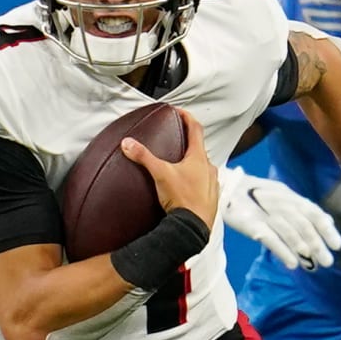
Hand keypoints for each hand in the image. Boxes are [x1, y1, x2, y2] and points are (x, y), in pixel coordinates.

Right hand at [121, 110, 218, 225]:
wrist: (193, 227)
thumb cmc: (182, 199)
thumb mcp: (160, 174)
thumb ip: (143, 157)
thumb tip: (128, 144)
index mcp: (199, 158)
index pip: (196, 129)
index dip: (188, 117)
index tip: (180, 112)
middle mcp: (209, 168)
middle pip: (200, 149)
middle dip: (188, 143)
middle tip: (178, 139)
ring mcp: (212, 183)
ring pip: (203, 167)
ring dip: (192, 163)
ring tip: (179, 165)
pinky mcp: (211, 198)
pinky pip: (204, 183)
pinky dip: (196, 180)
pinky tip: (186, 187)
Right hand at [220, 166, 340, 269]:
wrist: (224, 186)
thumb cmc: (256, 194)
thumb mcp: (282, 196)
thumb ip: (304, 209)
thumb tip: (328, 221)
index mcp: (289, 196)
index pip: (313, 212)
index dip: (326, 229)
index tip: (338, 245)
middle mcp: (280, 203)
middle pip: (303, 224)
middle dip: (317, 243)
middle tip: (328, 261)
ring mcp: (265, 213)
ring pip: (288, 231)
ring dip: (301, 248)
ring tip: (312, 264)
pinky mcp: (250, 222)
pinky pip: (269, 237)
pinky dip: (281, 250)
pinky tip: (292, 263)